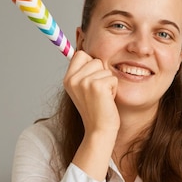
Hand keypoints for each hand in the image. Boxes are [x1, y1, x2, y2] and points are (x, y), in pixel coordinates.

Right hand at [63, 51, 119, 180]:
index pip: (81, 54)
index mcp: (67, 79)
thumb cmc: (95, 110)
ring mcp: (84, 82)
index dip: (91, 63)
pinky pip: (112, 78)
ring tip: (103, 97)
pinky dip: (114, 88)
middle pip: (95, 59)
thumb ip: (84, 72)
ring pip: (105, 68)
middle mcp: (73, 79)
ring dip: (108, 82)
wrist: (99, 129)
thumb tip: (88, 52)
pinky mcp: (97, 86)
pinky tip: (107, 100)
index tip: (92, 79)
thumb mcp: (83, 89)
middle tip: (98, 92)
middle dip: (101, 73)